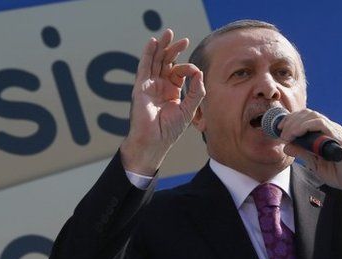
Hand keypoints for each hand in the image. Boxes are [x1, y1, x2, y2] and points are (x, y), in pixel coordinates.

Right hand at [120, 29, 204, 175]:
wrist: (155, 141)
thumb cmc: (170, 130)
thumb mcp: (189, 109)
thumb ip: (196, 92)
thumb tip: (200, 73)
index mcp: (171, 91)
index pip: (178, 72)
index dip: (187, 68)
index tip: (194, 72)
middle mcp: (159, 86)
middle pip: (165, 62)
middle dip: (173, 50)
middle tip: (182, 39)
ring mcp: (149, 86)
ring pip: (155, 61)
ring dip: (161, 47)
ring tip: (168, 34)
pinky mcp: (141, 87)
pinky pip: (144, 67)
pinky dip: (147, 54)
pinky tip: (153, 43)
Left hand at [279, 109, 341, 201]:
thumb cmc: (339, 174)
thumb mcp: (314, 163)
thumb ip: (302, 153)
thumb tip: (286, 146)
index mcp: (325, 133)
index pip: (306, 117)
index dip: (291, 119)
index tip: (279, 128)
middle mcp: (330, 128)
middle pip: (307, 113)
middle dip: (290, 119)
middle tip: (280, 131)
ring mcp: (335, 131)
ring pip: (312, 116)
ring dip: (295, 123)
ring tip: (286, 135)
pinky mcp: (338, 138)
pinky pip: (320, 124)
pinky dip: (305, 126)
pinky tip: (296, 135)